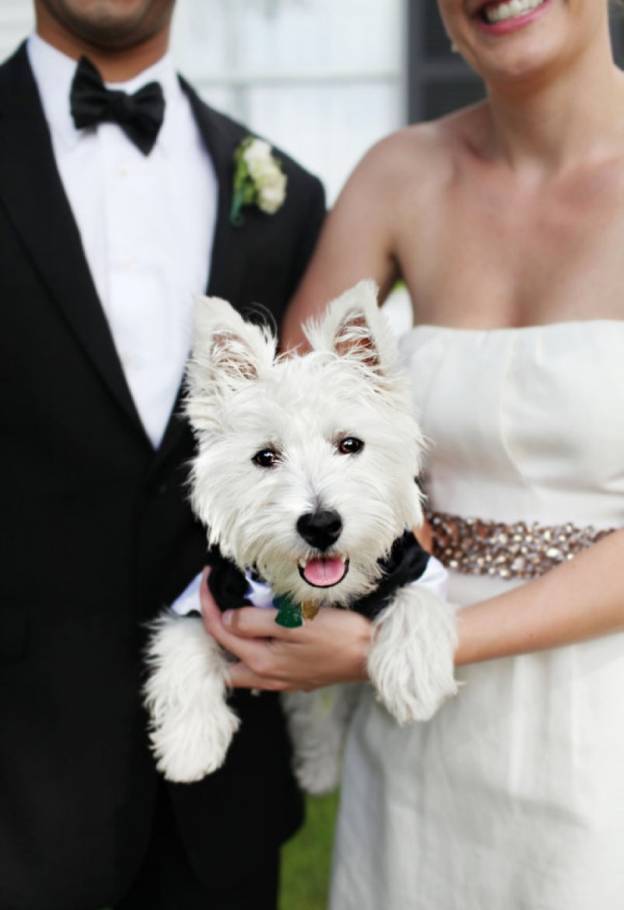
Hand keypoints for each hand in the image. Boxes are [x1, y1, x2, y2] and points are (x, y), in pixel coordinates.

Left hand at [200, 569, 371, 690]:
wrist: (374, 656)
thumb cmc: (341, 636)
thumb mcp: (296, 622)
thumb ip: (255, 622)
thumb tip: (227, 619)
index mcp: (262, 661)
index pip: (220, 631)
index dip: (208, 604)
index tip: (207, 580)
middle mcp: (268, 676)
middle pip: (225, 657)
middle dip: (213, 631)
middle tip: (214, 602)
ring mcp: (283, 680)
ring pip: (243, 667)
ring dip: (233, 645)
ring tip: (233, 618)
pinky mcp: (298, 678)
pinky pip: (263, 669)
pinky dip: (253, 651)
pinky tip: (263, 636)